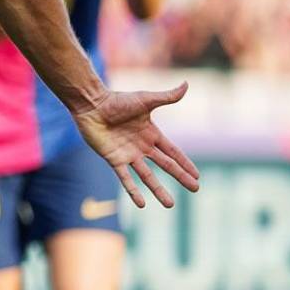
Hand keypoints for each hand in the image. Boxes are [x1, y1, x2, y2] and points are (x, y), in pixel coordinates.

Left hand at [73, 82, 199, 207]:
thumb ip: (167, 96)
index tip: (197, 175)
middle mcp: (141, 146)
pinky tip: (142, 204)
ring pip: (147, 176)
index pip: (172, 151)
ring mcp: (128, 155)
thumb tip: (186, 84)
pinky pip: (125, 179)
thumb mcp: (146, 99)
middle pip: (165, 165)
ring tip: (170, 204)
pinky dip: (133, 191)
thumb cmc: (117, 100)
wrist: (92, 104)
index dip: (185, 162)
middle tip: (195, 189)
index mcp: (151, 133)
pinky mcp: (114, 160)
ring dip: (159, 190)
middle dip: (180, 177)